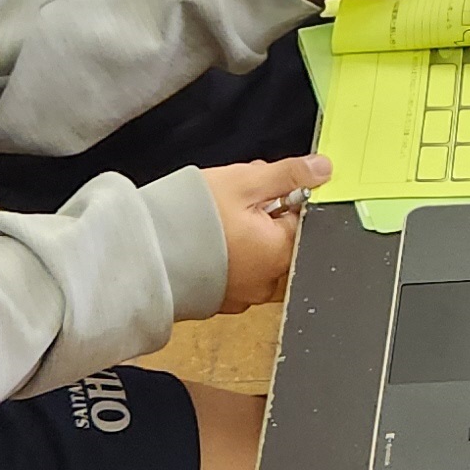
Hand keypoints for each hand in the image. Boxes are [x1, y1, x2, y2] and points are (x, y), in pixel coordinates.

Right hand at [202, 155, 329, 308]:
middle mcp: (268, 282)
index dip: (285, 197)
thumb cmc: (192, 218)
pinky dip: (231, 257)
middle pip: (284, 241)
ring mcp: (244, 296)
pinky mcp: (221, 300)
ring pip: (261, 258)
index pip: (304, 221)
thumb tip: (324, 169)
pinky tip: (210, 241)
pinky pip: (238, 274)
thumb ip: (288, 174)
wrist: (145, 253)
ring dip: (249, 236)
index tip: (262, 187)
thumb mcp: (244, 182)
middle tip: (237, 200)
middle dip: (267, 217)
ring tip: (220, 217)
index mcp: (281, 253)